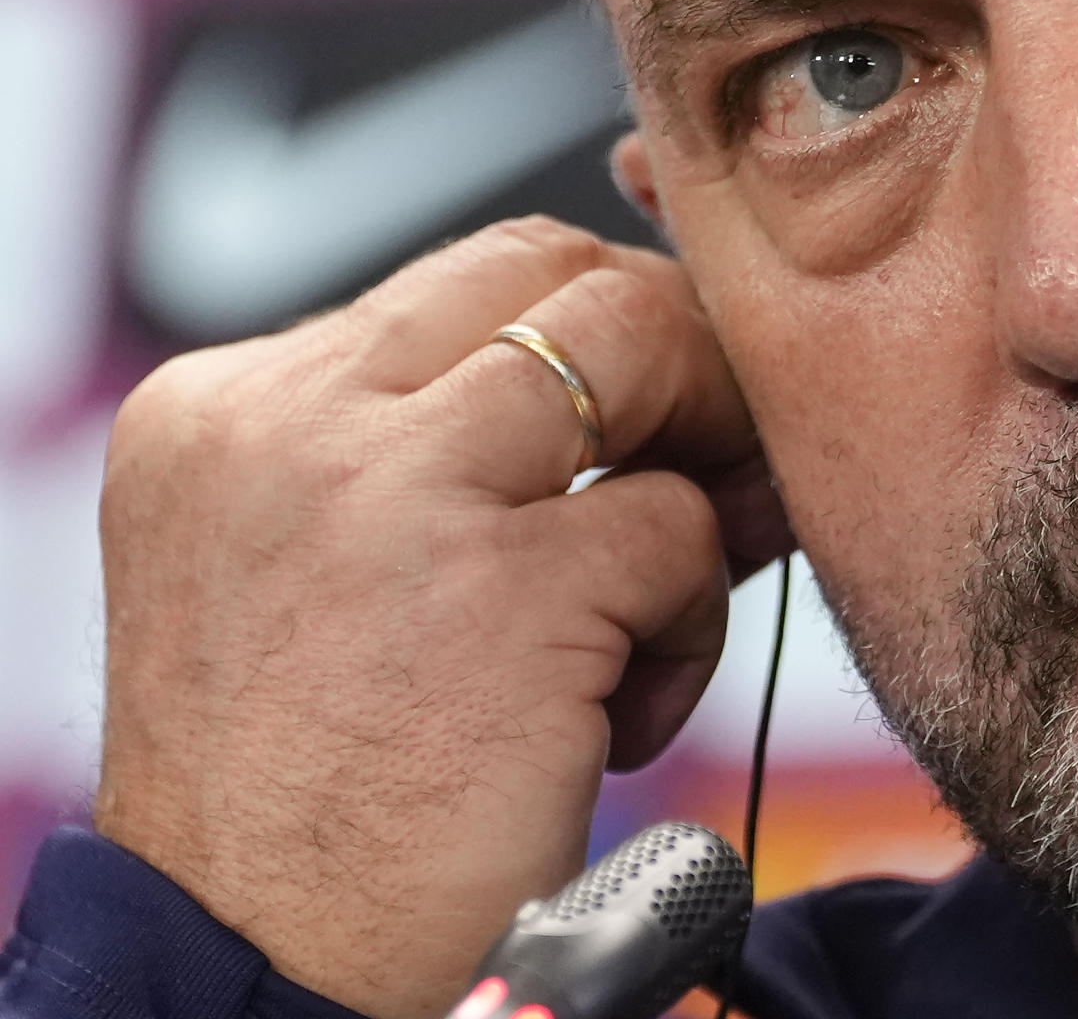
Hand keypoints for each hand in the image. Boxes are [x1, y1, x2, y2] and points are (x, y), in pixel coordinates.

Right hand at [93, 217, 789, 1017]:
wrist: (254, 976)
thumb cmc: (311, 796)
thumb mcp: (331, 578)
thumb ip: (458, 461)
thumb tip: (670, 396)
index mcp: (228, 412)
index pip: (469, 280)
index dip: (594, 336)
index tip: (650, 420)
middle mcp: (289, 424)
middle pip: (557, 271)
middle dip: (671, 353)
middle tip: (706, 464)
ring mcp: (389, 493)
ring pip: (636, 349)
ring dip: (696, 464)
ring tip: (652, 603)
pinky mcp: (498, 589)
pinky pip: (679, 526)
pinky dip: (689, 621)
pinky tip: (615, 723)